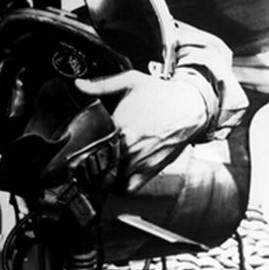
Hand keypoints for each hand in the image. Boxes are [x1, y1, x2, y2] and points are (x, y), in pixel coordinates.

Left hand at [76, 70, 207, 191]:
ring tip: (99, 169)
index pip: (90, 146)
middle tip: (85, 160)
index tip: (78, 148)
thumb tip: (79, 84)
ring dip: (102, 176)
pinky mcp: (150, 170)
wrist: (191, 107)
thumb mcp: (130, 81)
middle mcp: (128, 147)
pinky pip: (129, 188)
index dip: (81, 148)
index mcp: (119, 126)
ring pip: (110, 180)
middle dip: (89, 164)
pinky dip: (119, 186)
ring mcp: (139, 161)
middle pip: (98, 166)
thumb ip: (101, 85)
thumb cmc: (162, 94)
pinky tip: (116, 177)